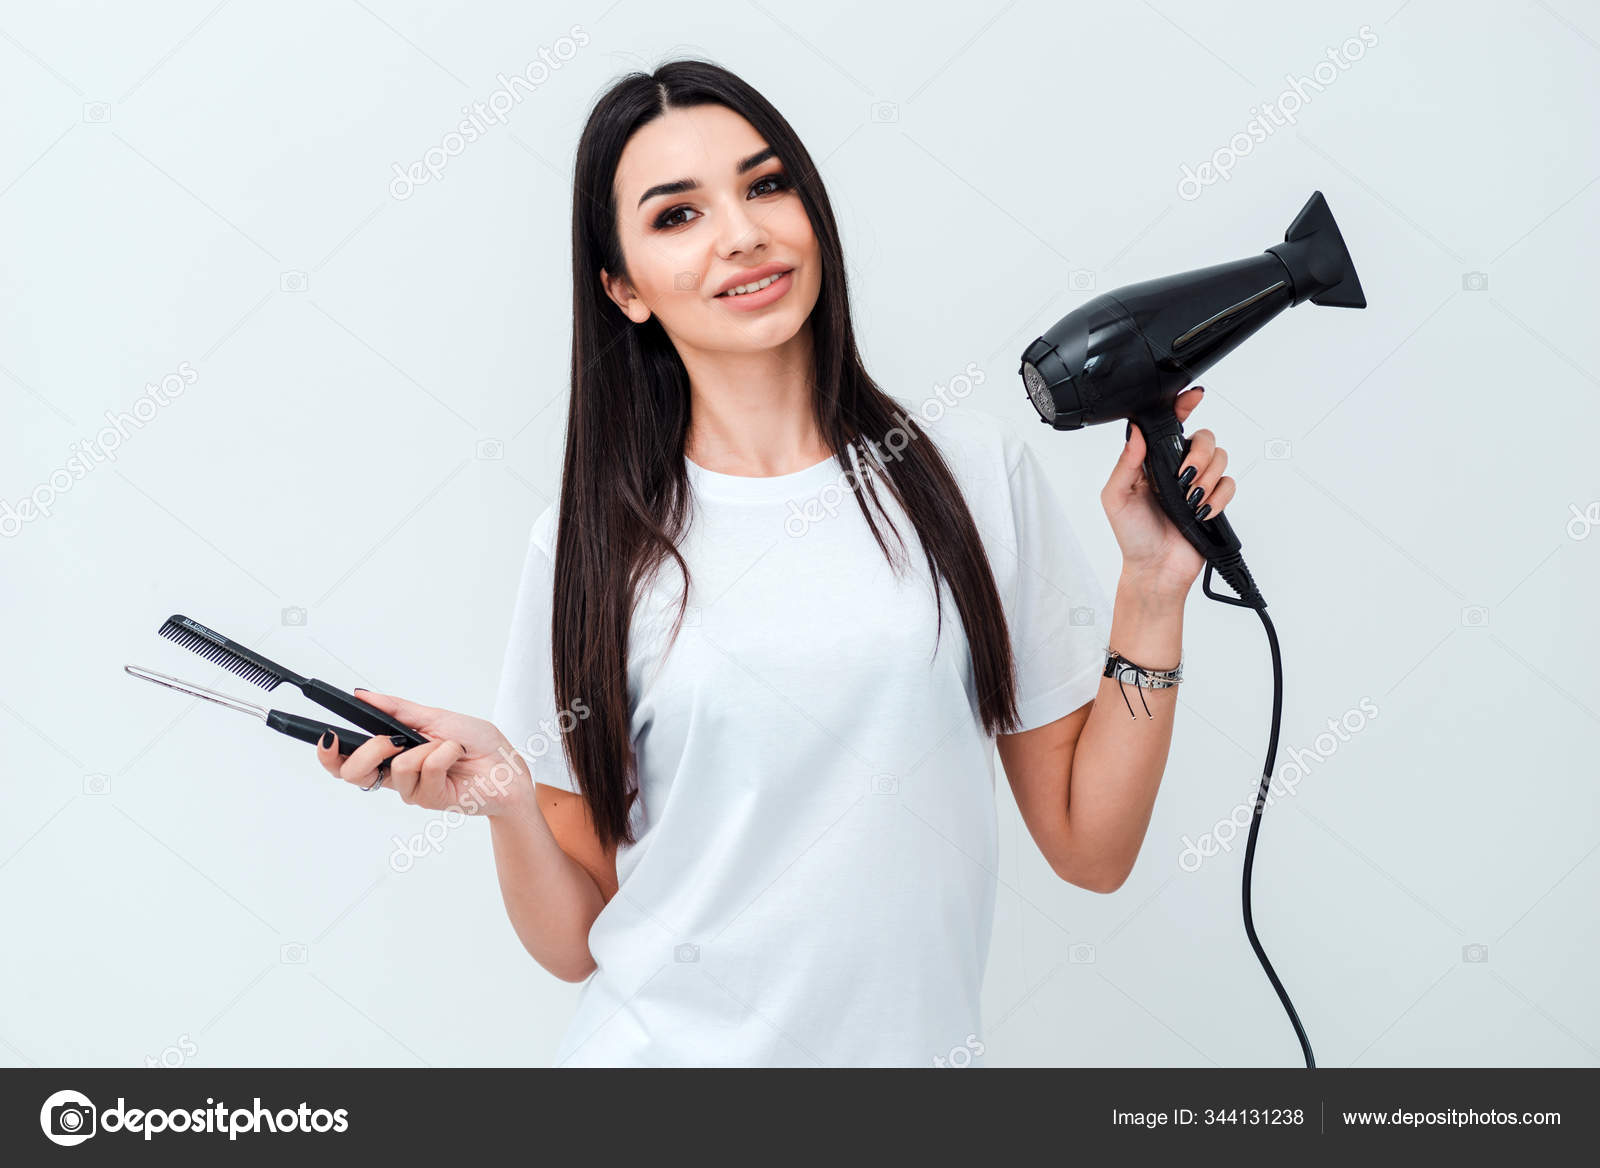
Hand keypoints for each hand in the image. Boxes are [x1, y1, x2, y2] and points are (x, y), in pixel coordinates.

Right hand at [314, 689, 531, 816]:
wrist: (508, 765)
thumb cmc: (477, 743)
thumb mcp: (434, 716)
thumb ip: (396, 709)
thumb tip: (362, 695)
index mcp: (393, 753)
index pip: (346, 760)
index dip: (328, 753)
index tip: (326, 735)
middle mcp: (398, 775)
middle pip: (354, 774)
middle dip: (368, 751)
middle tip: (392, 740)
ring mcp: (414, 790)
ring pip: (396, 768)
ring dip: (425, 747)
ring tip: (446, 745)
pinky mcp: (432, 799)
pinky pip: (426, 770)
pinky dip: (444, 753)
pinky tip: (457, 754)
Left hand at [1100, 387, 1234, 597]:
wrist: (1155, 569)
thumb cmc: (1132, 536)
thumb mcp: (1116, 497)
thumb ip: (1126, 463)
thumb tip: (1135, 433)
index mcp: (1151, 461)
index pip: (1169, 424)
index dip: (1182, 405)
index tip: (1192, 397)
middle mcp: (1176, 468)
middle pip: (1203, 437)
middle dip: (1199, 454)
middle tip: (1184, 477)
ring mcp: (1197, 483)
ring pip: (1220, 457)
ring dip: (1208, 477)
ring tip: (1191, 500)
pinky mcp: (1213, 500)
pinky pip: (1230, 483)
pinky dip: (1219, 496)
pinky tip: (1202, 510)